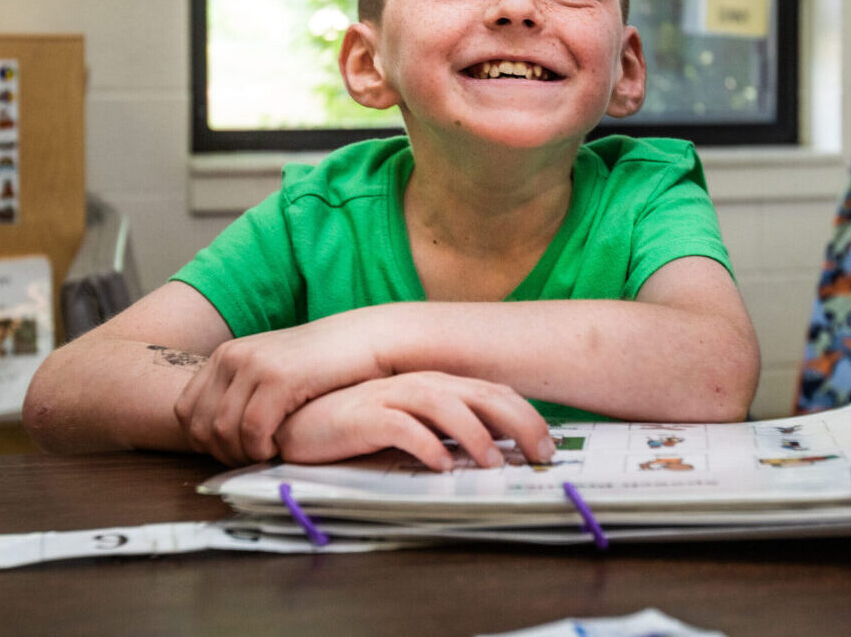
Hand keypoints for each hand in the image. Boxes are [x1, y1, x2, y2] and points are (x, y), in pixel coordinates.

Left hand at [173, 315, 385, 463]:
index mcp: (225, 355)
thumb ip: (243, 393)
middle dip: (222, 453)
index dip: (202, 442)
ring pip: (224, 431)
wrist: (362, 340)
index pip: (186, 411)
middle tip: (251, 461)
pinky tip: (280, 448)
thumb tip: (216, 436)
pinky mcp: (279, 378)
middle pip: (201, 425)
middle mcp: (232, 357)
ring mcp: (254, 365)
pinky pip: (254, 430)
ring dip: (243, 454)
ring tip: (267, 455)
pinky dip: (262, 449)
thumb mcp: (271, 372)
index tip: (231, 452)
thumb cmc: (322, 363)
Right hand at [275, 372, 555, 471]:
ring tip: (493, 463)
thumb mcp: (414, 426)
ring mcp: (392, 396)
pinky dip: (425, 445)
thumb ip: (448, 432)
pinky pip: (401, 427)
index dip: (526, 416)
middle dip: (518, 422)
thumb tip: (495, 454)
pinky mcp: (364, 415)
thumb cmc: (362, 426)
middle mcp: (420, 384)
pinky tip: (440, 465)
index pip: (493, 392)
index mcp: (437, 385)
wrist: (302, 420)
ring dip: (474, 435)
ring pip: (445, 406)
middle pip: (481, 394)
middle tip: (540, 454)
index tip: (548, 445)